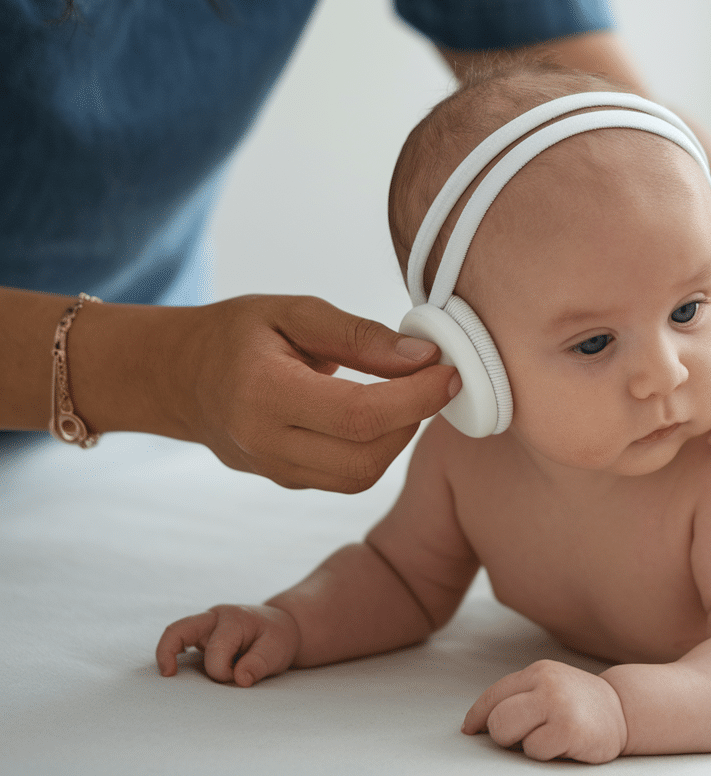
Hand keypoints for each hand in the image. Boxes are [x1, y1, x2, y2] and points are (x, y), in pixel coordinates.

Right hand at [156, 604, 299, 686]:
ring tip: (169, 675)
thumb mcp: (277, 651)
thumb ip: (259, 664)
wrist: (281, 627)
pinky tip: (175, 672)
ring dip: (169, 656)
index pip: (216, 650)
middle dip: (170, 653)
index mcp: (234, 619)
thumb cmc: (277, 639)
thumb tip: (240, 679)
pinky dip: (173, 657)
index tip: (238, 680)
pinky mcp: (200, 637)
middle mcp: (214, 618)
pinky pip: (178, 643)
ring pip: (174, 635)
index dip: (224, 672)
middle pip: (178, 630)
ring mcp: (204, 626)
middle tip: (169, 675)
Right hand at [172, 295, 458, 492]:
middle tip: (432, 380)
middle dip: (413, 420)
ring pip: (361, 476)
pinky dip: (377, 448)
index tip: (449, 372)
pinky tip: (383, 413)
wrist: (177, 377)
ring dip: (399, 438)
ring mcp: (274, 470)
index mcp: (262, 393)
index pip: (359, 415)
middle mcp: (265, 442)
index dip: (416, 398)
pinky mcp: (288, 481)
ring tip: (407, 394)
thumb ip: (360, 336)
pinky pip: (347, 478)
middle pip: (366, 457)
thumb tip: (423, 356)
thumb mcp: (294, 312)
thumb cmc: (236, 334)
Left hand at [463, 659, 627, 763]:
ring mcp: (557, 705)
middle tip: (528, 736)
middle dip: (504, 735)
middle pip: (496, 719)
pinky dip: (546, 753)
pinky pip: (534, 751)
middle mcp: (546, 683)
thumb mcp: (551, 687)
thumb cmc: (581, 705)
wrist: (625, 710)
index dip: (477, 717)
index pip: (494, 695)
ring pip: (509, 735)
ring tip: (549, 737)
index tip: (470, 730)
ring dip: (525, 745)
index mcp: (538, 671)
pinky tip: (565, 743)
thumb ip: (520, 696)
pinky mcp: (568, 729)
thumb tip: (477, 723)